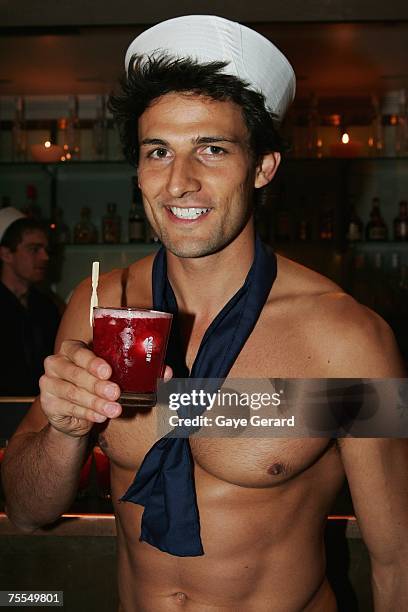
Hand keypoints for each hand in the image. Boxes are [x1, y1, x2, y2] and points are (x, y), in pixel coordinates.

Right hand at [40, 340, 171, 437]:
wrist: (77, 414)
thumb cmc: (100, 385)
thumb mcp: (117, 375)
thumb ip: (140, 371)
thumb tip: (167, 371)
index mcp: (72, 349)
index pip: (77, 350)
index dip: (92, 361)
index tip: (108, 371)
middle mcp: (56, 363)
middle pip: (74, 373)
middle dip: (97, 385)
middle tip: (115, 393)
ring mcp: (48, 383)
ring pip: (73, 393)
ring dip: (95, 402)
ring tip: (114, 410)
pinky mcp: (48, 404)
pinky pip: (69, 408)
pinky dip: (87, 414)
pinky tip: (100, 417)